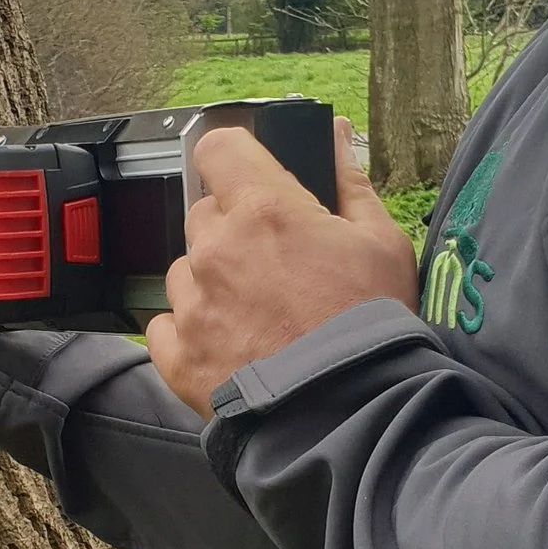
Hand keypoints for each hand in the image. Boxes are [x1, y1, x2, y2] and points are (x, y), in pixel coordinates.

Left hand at [147, 117, 419, 416]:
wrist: (353, 414)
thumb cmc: (372, 327)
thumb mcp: (382, 241)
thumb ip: (348, 180)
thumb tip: (333, 134)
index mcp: (265, 209)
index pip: (219, 148)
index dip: (233, 157)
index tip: (247, 173)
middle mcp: (217, 249)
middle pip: (204, 213)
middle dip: (234, 229)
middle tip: (274, 263)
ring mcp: (193, 305)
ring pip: (185, 271)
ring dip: (211, 282)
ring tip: (257, 313)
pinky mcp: (179, 356)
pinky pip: (166, 326)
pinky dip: (189, 332)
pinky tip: (230, 345)